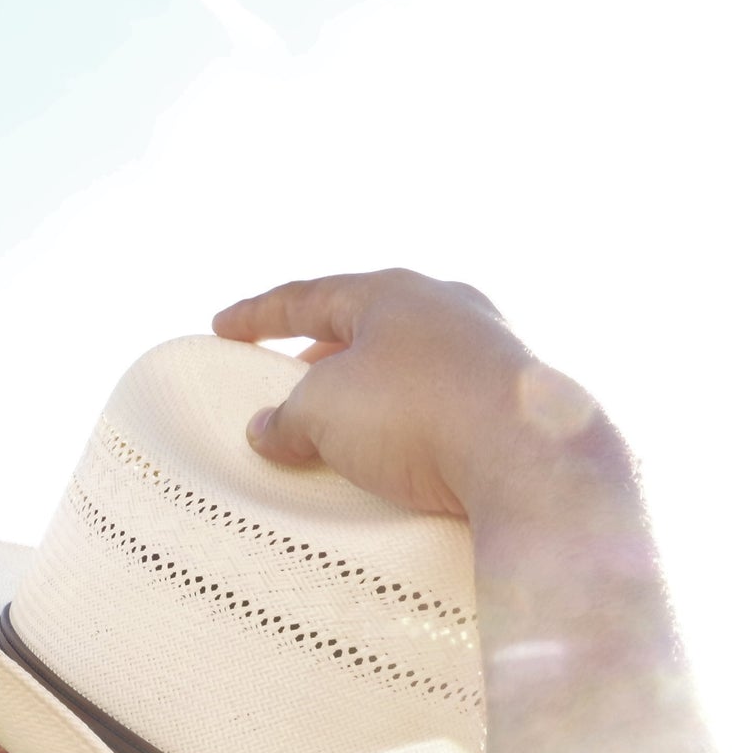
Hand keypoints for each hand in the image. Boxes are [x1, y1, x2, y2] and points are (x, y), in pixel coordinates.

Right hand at [211, 269, 603, 519]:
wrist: (530, 459)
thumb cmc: (418, 415)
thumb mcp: (325, 412)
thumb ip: (286, 417)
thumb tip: (267, 430)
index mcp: (395, 292)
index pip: (310, 296)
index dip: (259, 315)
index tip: (223, 328)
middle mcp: (449, 310)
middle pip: (367, 329)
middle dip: (322, 358)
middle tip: (288, 388)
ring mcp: (490, 355)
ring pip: (411, 369)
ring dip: (370, 397)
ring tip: (340, 434)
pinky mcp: (514, 406)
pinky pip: (444, 409)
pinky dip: (411, 428)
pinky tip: (399, 459)